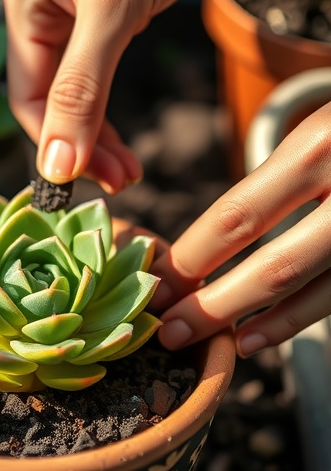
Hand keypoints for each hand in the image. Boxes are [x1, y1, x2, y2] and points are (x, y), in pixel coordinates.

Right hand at [0, 0, 232, 193]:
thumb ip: (81, 90)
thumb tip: (55, 166)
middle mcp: (31, 4)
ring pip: (69, 90)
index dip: (61, 145)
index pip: (29, 96)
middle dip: (83, 144)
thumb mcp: (115, 11)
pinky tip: (121, 135)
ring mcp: (61, 7)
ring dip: (97, 134)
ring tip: (129, 170)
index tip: (97, 184)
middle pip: (47, 98)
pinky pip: (88, 72)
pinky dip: (106, 106)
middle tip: (123, 182)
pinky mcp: (92, 10)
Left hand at [151, 107, 330, 354]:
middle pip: (275, 265)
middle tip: (168, 329)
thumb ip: (279, 177)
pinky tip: (261, 335)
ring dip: (259, 323)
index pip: (240, 215)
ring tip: (216, 341)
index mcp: (321, 145)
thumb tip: (206, 242)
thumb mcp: (320, 129)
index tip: (157, 279)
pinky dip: (300, 318)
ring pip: (315, 289)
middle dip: (213, 305)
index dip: (193, 256)